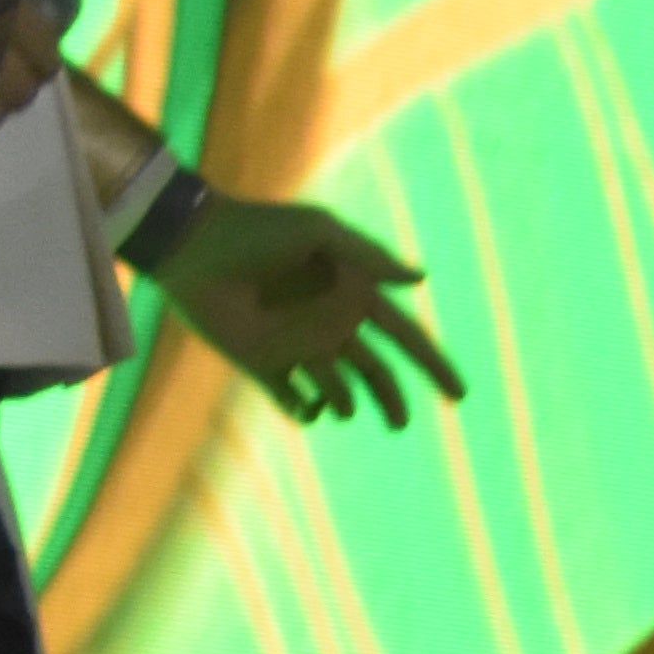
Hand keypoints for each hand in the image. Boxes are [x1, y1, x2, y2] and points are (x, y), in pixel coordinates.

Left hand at [163, 191, 466, 426]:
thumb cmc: (257, 229)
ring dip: (344, 404)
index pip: (404, 336)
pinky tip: (306, 406)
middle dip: (391, 398)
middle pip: (376, 373)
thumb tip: (420, 278)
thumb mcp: (318, 232)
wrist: (194, 245)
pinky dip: (304, 412)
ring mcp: (297, 347)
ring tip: (341, 404)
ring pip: (339, 392)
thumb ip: (368, 256)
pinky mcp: (262, 364)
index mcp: (351, 294)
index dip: (433, 364)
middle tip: (400, 423)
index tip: (459, 395)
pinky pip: (292, 401)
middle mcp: (329, 324)